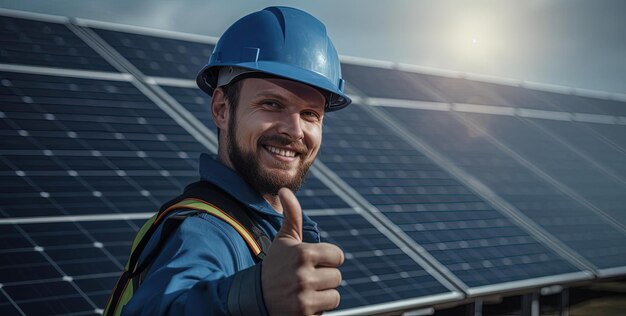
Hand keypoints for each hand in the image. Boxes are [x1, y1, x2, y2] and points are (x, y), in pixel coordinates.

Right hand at [262, 188, 344, 314]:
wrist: (253, 297)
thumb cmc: (274, 265)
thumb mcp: (283, 240)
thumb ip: (292, 215)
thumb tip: (285, 190)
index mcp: (303, 253)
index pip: (338, 256)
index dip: (327, 260)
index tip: (313, 263)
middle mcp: (304, 275)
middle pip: (337, 277)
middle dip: (324, 279)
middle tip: (305, 279)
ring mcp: (303, 297)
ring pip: (335, 296)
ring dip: (323, 296)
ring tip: (305, 292)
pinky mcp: (303, 314)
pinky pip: (326, 311)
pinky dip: (317, 310)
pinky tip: (302, 304)